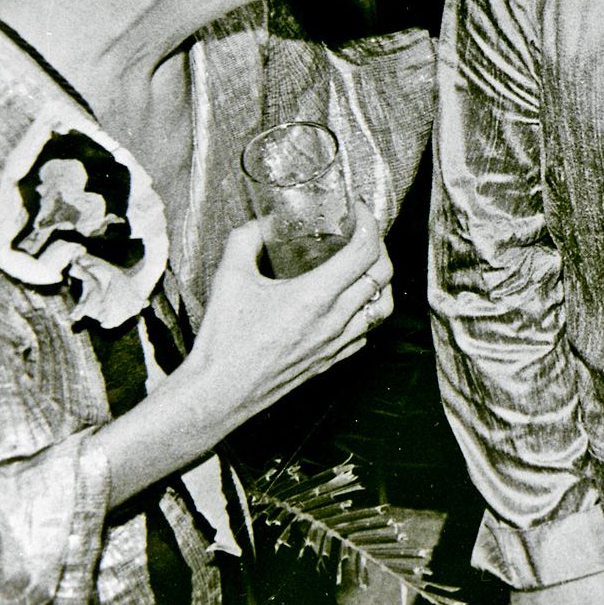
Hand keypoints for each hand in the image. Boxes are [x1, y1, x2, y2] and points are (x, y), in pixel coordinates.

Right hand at [181, 200, 393, 428]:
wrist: (219, 393)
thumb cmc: (224, 338)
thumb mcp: (229, 278)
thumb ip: (245, 240)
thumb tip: (262, 222)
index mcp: (315, 296)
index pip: (364, 251)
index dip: (368, 223)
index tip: (357, 211)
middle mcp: (335, 320)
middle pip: (383, 274)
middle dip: (379, 246)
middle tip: (361, 234)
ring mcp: (337, 343)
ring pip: (384, 307)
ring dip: (382, 282)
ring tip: (365, 268)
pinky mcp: (332, 361)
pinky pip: (367, 333)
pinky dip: (368, 313)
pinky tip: (351, 304)